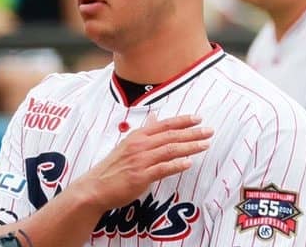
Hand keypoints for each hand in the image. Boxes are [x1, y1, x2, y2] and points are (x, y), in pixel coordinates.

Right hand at [71, 114, 212, 210]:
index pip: (164, 125)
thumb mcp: (127, 145)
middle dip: (192, 132)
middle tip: (209, 130)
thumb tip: (154, 117)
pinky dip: (176, 165)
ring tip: (205, 145)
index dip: (182, 121)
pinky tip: (188, 163)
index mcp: (137, 136)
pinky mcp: (140, 176)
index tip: (198, 118)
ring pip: (169, 150)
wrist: (95, 187)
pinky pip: (162, 169)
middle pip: (170, 135)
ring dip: (189, 146)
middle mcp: (140, 146)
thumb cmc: (112, 168)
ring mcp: (140, 161)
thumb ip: (143, 131)